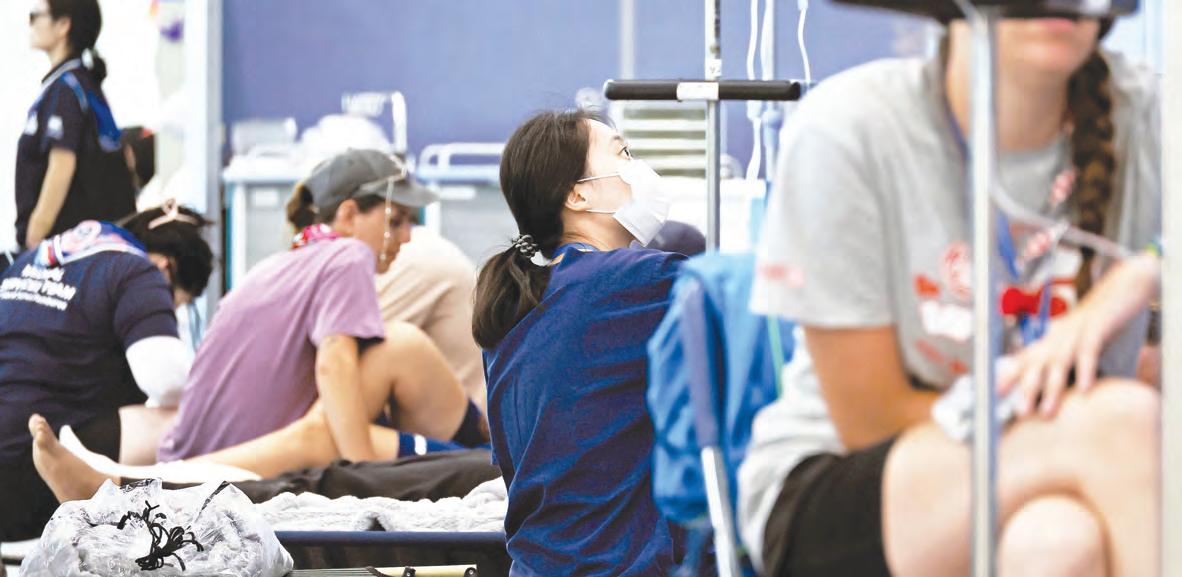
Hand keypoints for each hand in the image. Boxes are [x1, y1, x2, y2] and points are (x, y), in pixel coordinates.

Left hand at [999, 253, 1159, 417]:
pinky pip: (1089, 351)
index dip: (1007, 378)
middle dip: (1026, 390)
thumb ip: (1059, 364)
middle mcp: (1056, 338)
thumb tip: (1047, 391)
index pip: (1022, 361)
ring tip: (1047, 412)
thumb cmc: (1092, 325)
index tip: (993, 397)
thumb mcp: (1070, 343)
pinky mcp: (1096, 329)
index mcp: (1048, 341)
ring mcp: (1074, 333)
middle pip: (1036, 365)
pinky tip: (1084, 389)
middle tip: (1020, 414)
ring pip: (1059, 362)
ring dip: (1051, 388)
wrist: (1117, 292)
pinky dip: (1085, 369)